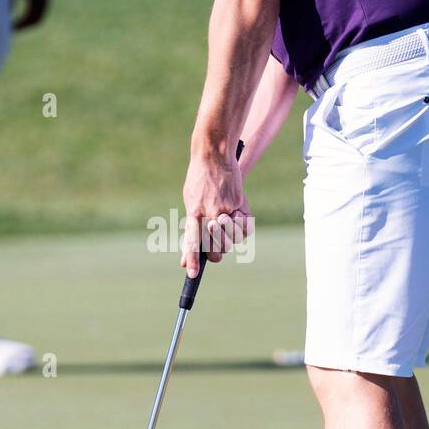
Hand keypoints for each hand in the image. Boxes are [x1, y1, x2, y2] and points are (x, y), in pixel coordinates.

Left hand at [181, 150, 252, 277]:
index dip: (193, 259)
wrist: (214, 154)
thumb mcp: (190, 200)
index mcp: (193, 212)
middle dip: (216, 252)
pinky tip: (237, 218)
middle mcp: (210, 212)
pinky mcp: (239, 203)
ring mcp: (226, 208)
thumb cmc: (200, 178)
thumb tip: (184, 260)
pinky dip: (242, 227)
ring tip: (224, 226)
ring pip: (231, 239)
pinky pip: (244, 227)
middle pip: (216, 247)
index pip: (193, 241)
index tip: (192, 274)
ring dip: (228, 239)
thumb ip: (190, 228)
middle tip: (215, 247)